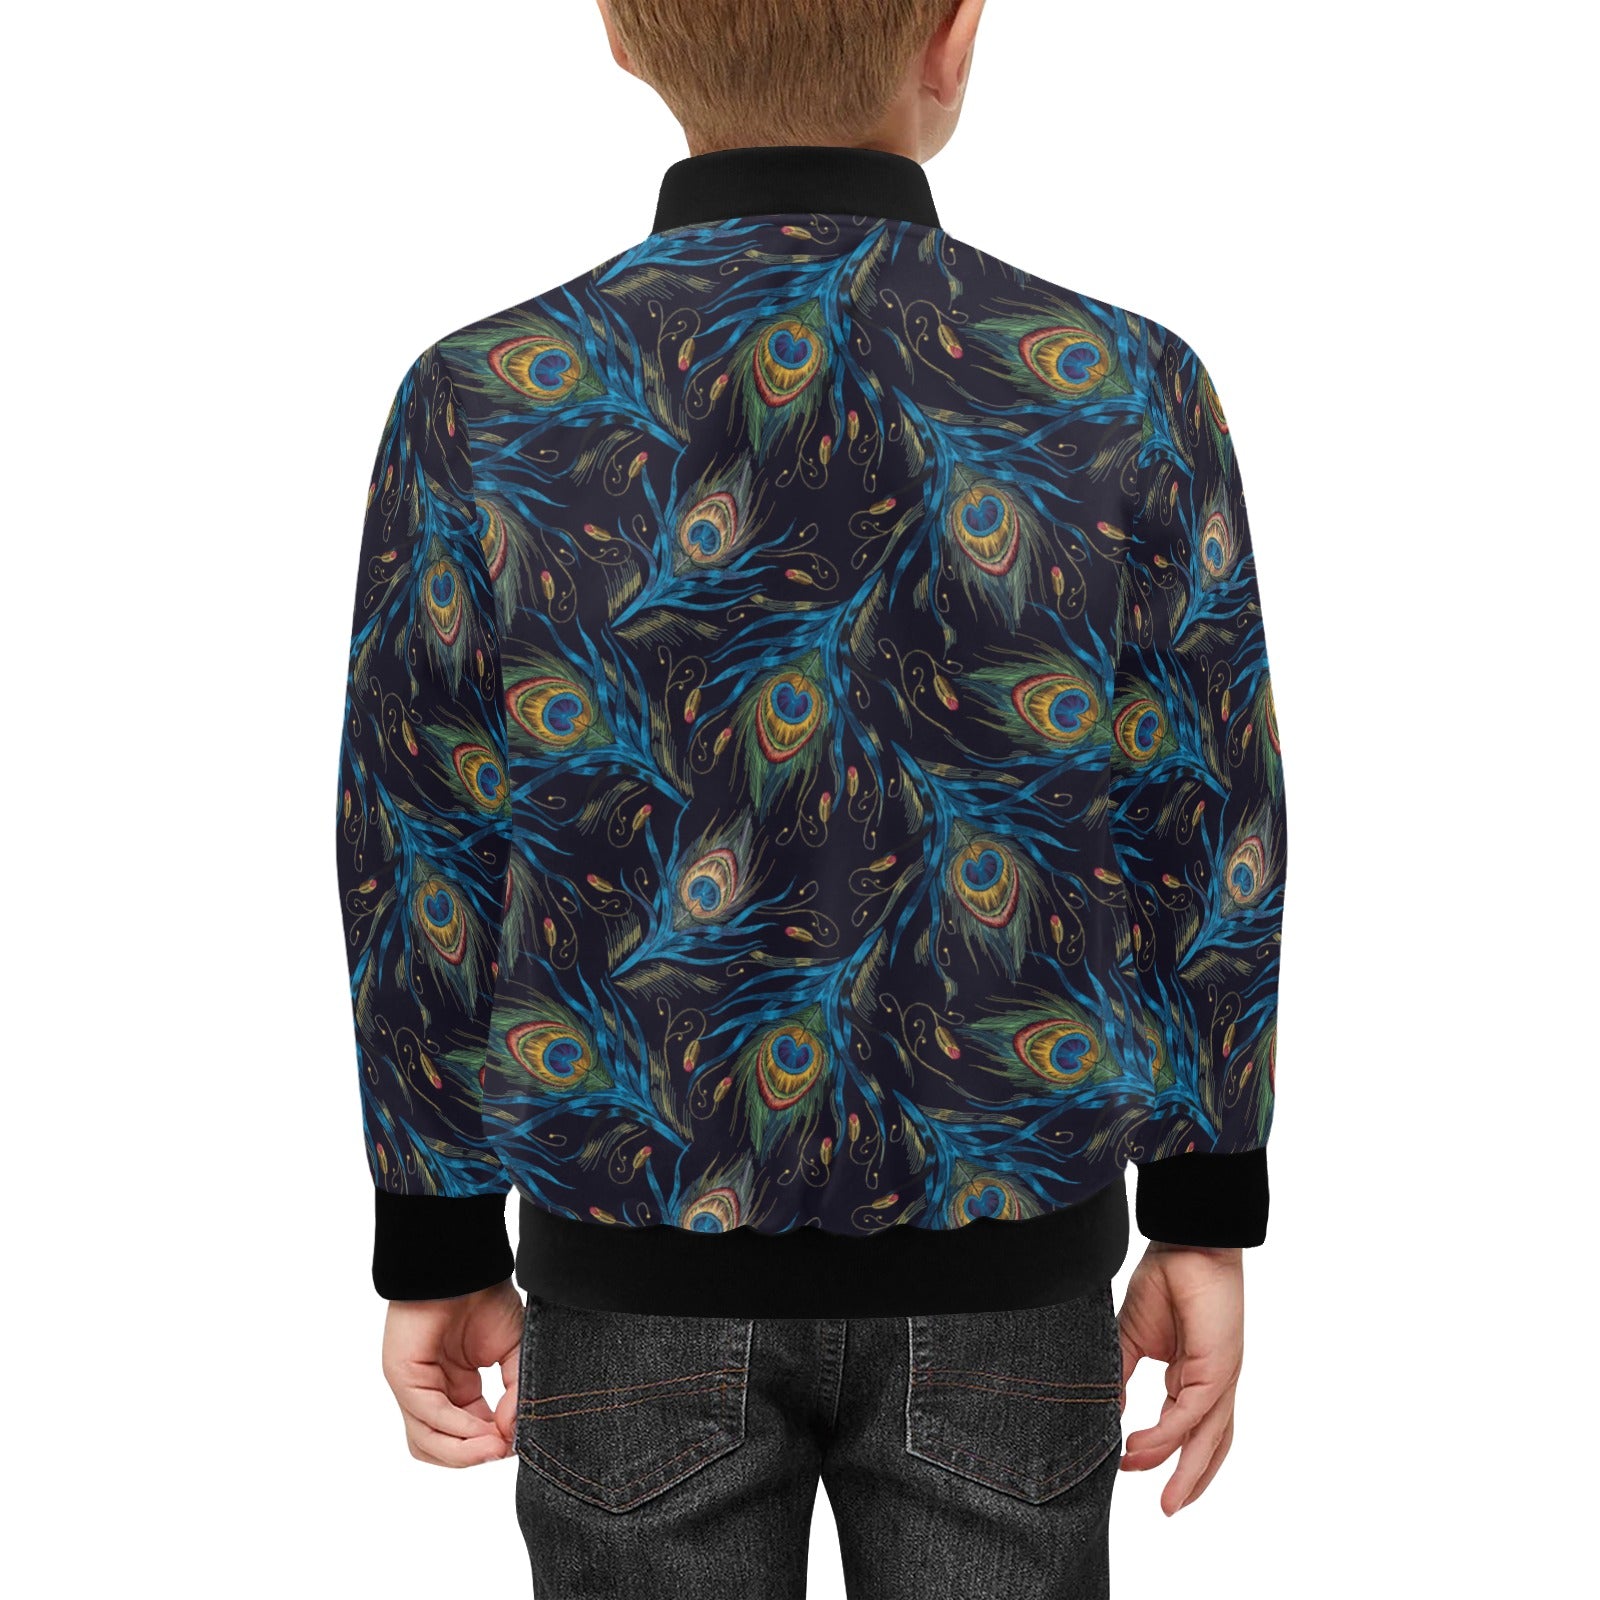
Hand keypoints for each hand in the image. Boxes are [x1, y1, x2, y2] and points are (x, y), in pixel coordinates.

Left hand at [381, 1279, 525, 1466]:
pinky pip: (427, 1415)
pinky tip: (480, 1427)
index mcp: (458, 1389)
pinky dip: (456, 1427)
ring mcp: (414, 1387)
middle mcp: (433, 1392)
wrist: (465, 1264)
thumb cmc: (486, 1299)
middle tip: (505, 1450)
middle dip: (475, 1456)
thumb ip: (516, 1393)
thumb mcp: (515, 1352)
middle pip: (443, 1448)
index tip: (519, 1442)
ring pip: (428, 1442)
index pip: (469, 1436)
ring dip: (462, 1453)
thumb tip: (513, 1433)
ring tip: (493, 1447)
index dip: (492, 1446)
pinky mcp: (403, 1377)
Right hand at [1117, 1242, 1243, 1514]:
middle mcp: (1211, 1384)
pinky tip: (1142, 1446)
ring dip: (1188, 1473)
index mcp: (1191, 1375)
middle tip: (1166, 1509)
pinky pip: (1193, 1413)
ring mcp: (1218, 1379)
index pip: (1186, 1428)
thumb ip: (1120, 1373)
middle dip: (1189, 1480)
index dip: (1164, 1452)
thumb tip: (1107, 1410)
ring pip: (1208, 1440)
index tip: (1128, 1465)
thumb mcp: (1130, 1335)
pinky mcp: (1218, 1369)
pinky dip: (1169, 1434)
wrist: (1186, 1243)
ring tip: (1167, 1502)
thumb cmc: (1165, 1279)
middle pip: (1208, 1445)